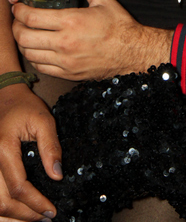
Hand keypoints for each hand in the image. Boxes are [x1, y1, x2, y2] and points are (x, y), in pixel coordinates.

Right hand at [0, 83, 60, 220]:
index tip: (51, 210)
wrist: (5, 98)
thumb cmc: (24, 107)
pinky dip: (5, 209)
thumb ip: (50, 147)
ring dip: (13, 218)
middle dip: (25, 216)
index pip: (18, 187)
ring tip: (34, 219)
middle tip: (46, 218)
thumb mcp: (43, 120)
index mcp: (3, 150)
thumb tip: (58, 175)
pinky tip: (20, 213)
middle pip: (3, 202)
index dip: (35, 203)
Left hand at [13, 0, 173, 80]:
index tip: (19, 6)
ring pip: (29, 54)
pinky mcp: (67, 73)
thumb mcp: (104, 0)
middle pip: (24, 37)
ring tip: (26, 34)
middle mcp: (64, 43)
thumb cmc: (119, 26)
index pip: (32, 17)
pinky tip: (38, 48)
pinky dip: (34, 57)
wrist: (131, 52)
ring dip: (23, 43)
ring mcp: (65, 61)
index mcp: (72, 21)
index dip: (20, 11)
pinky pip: (40, 67)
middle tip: (19, 20)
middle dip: (16, 27)